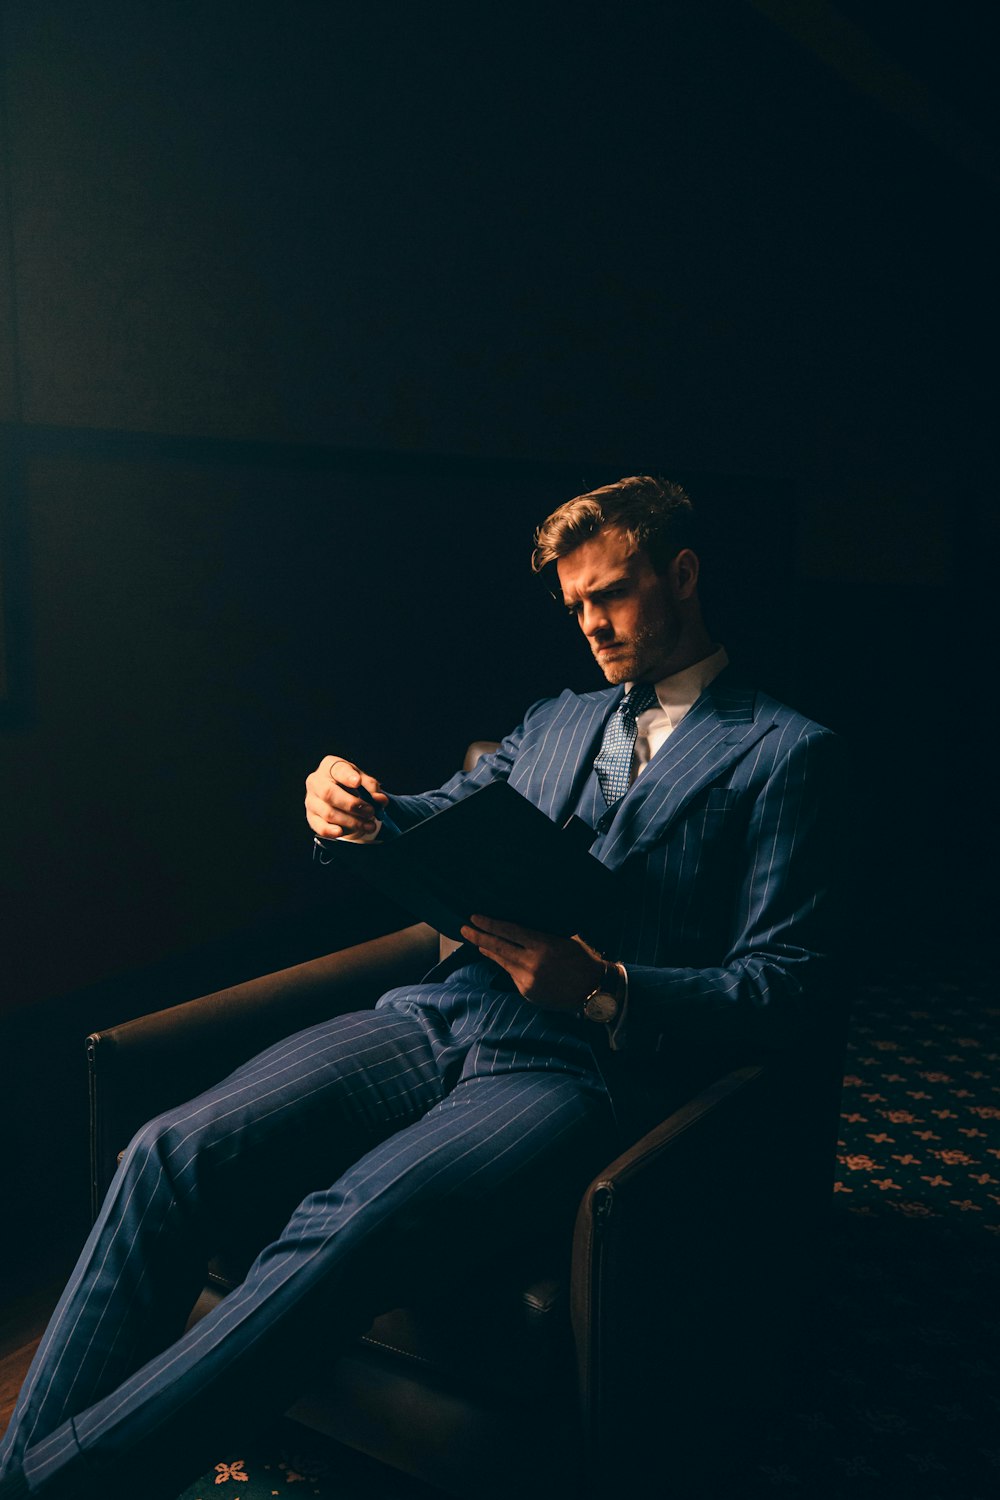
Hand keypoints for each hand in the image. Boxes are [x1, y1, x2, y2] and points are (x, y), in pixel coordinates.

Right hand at [304, 755, 389, 839]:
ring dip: (351, 822)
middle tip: (370, 812)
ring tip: (369, 825)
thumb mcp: (363, 780)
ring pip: (328, 813)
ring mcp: (311, 800)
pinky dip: (332, 831)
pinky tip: (343, 832)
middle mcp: (316, 782)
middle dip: (352, 805)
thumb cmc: (350, 785)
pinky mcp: (311, 817)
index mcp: (329, 766)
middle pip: (329, 793)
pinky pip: (320, 827)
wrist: (338, 797)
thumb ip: (372, 787)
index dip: (347, 776)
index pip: (337, 769)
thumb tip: (380, 799)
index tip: (358, 782)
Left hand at [459, 914, 605, 1011]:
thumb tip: (518, 928)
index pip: (509, 931)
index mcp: (543, 946)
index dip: (490, 924)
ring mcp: (527, 980)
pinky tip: (502, 958)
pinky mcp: (527, 992)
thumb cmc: (581, 960)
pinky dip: (507, 965)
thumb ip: (540, 935)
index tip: (474, 917)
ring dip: (489, 951)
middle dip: (479, 937)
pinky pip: (512, 974)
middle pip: (499, 947)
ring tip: (477, 941)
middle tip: (464, 928)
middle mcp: (532, 963)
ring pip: (502, 962)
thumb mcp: (564, 940)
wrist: (594, 990)